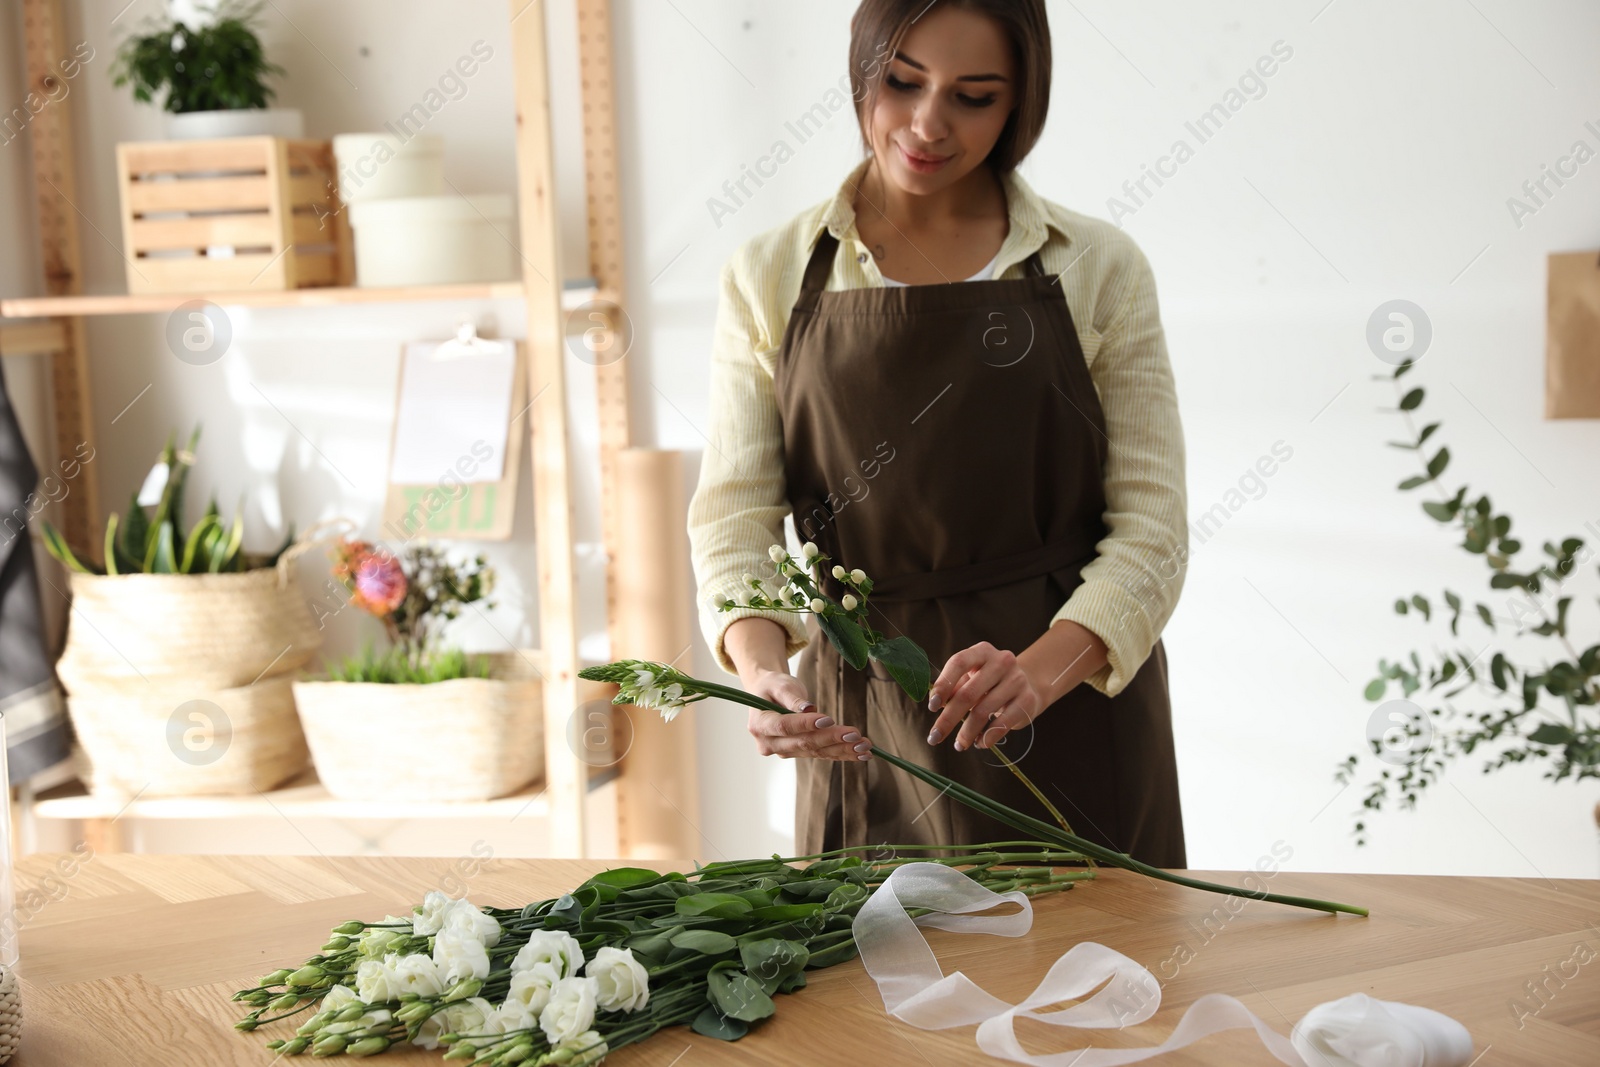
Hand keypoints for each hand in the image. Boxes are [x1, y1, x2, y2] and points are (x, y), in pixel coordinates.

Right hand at [743, 668, 873, 760]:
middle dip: (831, 739)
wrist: (768, 696)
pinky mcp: (799, 753)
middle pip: (803, 742)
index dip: (806, 724)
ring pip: (816, 751)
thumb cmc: (773, 686)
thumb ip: (791, 697)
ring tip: (865, 745)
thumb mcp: (779, 684)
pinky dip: (843, 754)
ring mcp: (785, 752)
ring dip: (843, 749)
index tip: (828, 719)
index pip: (784, 727)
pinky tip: (862, 754)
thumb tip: (808, 708)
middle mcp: (769, 744)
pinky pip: (823, 754)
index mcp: (759, 725)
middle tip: (855, 734)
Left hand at [925, 641, 1046, 751]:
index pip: (958, 662)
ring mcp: (1017, 680)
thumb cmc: (990, 683)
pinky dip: (987, 737)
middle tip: (935, 737)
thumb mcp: (972, 678)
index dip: (943, 685)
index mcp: (982, 651)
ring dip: (967, 732)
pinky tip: (979, 743)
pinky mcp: (1028, 700)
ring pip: (983, 711)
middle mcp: (1001, 661)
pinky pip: (1002, 723)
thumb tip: (936, 704)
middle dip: (948, 719)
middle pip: (968, 693)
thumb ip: (955, 687)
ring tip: (959, 745)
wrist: (1029, 686)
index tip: (932, 706)